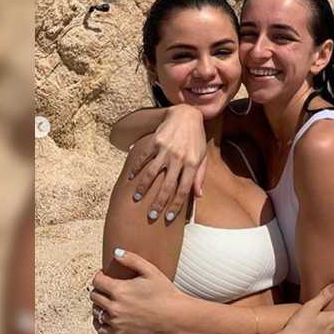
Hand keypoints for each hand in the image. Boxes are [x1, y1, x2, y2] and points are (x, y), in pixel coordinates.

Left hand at [89, 250, 189, 333]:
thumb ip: (132, 259)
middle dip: (99, 289)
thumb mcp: (150, 271)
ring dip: (99, 304)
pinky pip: (100, 328)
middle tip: (107, 286)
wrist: (174, 315)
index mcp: (119, 289)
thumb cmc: (164, 291)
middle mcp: (114, 306)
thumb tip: (115, 252)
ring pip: (96, 311)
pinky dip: (99, 321)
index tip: (105, 275)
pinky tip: (106, 315)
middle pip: (94, 296)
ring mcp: (116, 321)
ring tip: (108, 299)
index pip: (97, 281)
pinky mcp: (119, 333)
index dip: (99, 275)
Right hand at [128, 104, 207, 220]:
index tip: (168, 217)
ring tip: (137, 198)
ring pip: (152, 173)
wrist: (186, 115)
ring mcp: (166, 150)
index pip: (183, 190)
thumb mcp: (202, 158)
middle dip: (158, 202)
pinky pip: (144, 157)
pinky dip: (137, 167)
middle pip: (167, 186)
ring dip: (143, 187)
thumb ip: (200, 177)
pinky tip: (131, 176)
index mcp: (192, 164)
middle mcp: (179, 158)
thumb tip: (197, 196)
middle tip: (151, 215)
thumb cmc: (195, 140)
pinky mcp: (156, 141)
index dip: (176, 206)